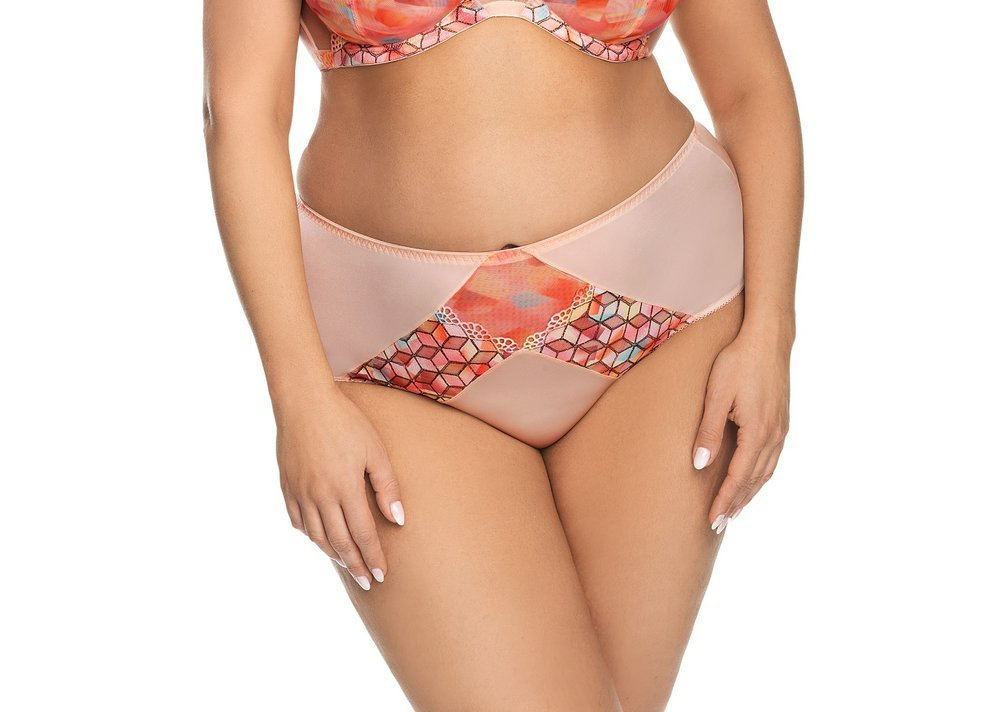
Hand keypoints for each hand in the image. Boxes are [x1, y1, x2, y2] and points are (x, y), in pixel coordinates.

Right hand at [275, 382, 404, 589]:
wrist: (303, 401)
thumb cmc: (346, 421)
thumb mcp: (375, 449)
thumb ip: (387, 486)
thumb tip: (398, 520)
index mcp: (345, 488)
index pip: (363, 534)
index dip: (373, 557)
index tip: (382, 576)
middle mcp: (320, 496)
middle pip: (340, 542)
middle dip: (355, 565)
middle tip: (367, 582)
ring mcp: (300, 492)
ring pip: (317, 536)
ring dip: (334, 554)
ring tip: (348, 565)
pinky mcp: (287, 486)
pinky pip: (298, 521)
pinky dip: (311, 535)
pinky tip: (321, 539)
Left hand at [691, 327, 791, 533]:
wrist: (769, 338)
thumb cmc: (738, 362)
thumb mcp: (716, 396)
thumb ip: (708, 432)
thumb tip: (698, 465)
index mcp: (757, 433)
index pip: (737, 478)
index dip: (724, 501)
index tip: (712, 521)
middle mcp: (774, 436)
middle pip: (753, 481)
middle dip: (736, 504)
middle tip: (719, 525)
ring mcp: (781, 429)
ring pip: (765, 472)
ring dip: (749, 493)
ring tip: (734, 509)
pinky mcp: (782, 421)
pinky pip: (772, 459)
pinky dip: (760, 476)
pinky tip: (752, 479)